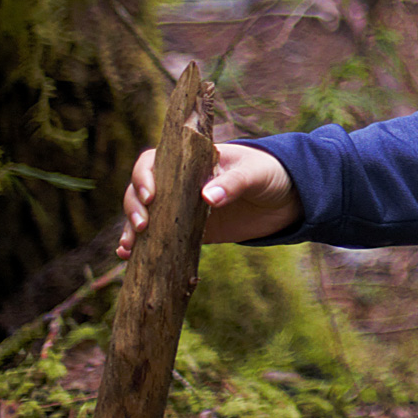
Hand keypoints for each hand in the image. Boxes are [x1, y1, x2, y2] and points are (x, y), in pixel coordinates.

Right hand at [117, 142, 300, 257]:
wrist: (290, 198)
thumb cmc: (272, 173)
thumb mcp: (256, 173)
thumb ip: (234, 183)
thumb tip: (207, 197)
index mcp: (193, 161)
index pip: (155, 162)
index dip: (145, 176)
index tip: (151, 195)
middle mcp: (181, 183)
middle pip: (142, 190)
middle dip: (134, 206)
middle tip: (143, 226)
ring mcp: (183, 207)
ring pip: (146, 215)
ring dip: (131, 229)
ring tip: (127, 248)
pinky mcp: (190, 231)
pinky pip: (160, 237)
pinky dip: (143, 246)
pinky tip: (129, 257)